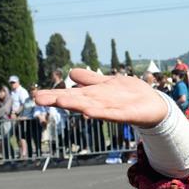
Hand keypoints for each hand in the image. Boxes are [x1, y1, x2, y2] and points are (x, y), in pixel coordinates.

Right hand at [35, 69, 168, 128]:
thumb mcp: (108, 83)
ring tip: (61, 102)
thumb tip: (72, 73)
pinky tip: (90, 112)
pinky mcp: (127, 114)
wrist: (154, 105)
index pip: (71, 94)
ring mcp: (112, 109)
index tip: (34, 95)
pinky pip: (113, 114)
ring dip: (77, 105)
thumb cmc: (129, 95)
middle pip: (77, 101)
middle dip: (59, 99)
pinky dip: (102, 113)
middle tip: (38, 99)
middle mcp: (100, 103)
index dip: (54, 94)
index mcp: (94, 96)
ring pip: (92, 107)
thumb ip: (91, 80)